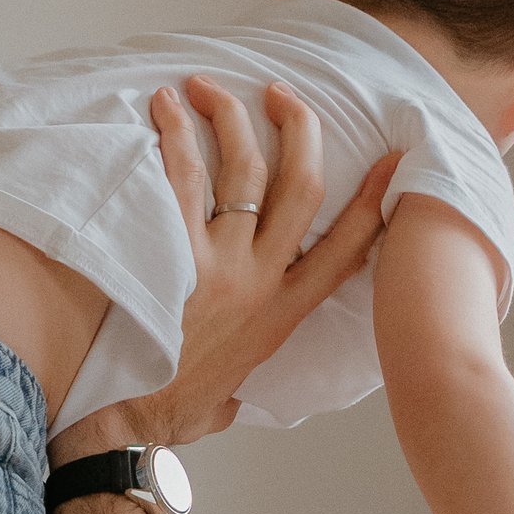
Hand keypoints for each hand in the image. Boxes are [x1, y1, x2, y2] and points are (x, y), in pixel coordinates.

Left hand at [104, 77, 394, 452]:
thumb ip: (240, 387)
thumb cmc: (168, 415)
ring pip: (242, 172)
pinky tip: (164, 108)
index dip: (372, 197)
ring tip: (206, 85)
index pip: (346, 246)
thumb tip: (234, 397)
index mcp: (283, 314)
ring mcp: (218, 266)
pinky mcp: (172, 257)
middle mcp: (259, 283)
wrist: (123, 427)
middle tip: (280, 92)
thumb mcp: (226, 402)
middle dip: (298, 128)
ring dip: (230, 117)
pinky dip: (176, 136)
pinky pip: (181, 179)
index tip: (391, 156)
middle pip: (300, 187)